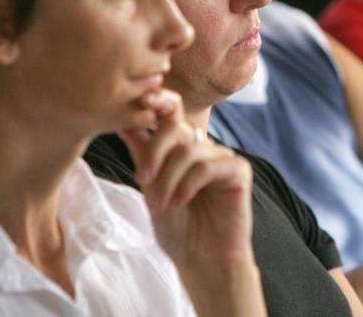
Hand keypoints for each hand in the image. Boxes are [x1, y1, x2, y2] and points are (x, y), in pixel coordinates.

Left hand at [118, 91, 253, 266]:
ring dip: (168, 178)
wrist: (201, 261)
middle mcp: (204, 147)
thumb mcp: (151, 188)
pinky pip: (208, 166)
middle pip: (177, 127)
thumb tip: (124, 122)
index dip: (159, 101)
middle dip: (154, 153)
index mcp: (183, 147)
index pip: (171, 113)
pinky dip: (188, 184)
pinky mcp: (239, 171)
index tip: (142, 101)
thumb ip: (142, 154)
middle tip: (143, 181)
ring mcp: (223, 157)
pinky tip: (180, 202)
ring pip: (189, 149)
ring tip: (161, 205)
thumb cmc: (177, 228)